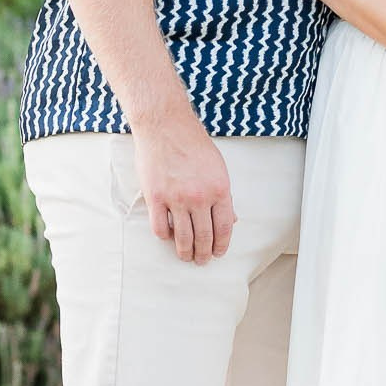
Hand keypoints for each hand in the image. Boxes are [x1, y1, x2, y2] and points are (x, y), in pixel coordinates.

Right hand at [131, 109, 235, 263]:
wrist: (166, 125)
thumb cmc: (193, 143)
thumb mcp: (218, 167)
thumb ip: (222, 194)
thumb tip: (230, 219)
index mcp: (219, 189)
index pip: (224, 227)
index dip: (222, 244)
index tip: (219, 253)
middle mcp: (199, 197)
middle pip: (204, 236)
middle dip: (204, 253)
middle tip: (202, 260)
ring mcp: (176, 198)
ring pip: (182, 237)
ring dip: (185, 251)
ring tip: (185, 256)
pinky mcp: (156, 197)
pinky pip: (160, 227)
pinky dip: (165, 237)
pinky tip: (168, 237)